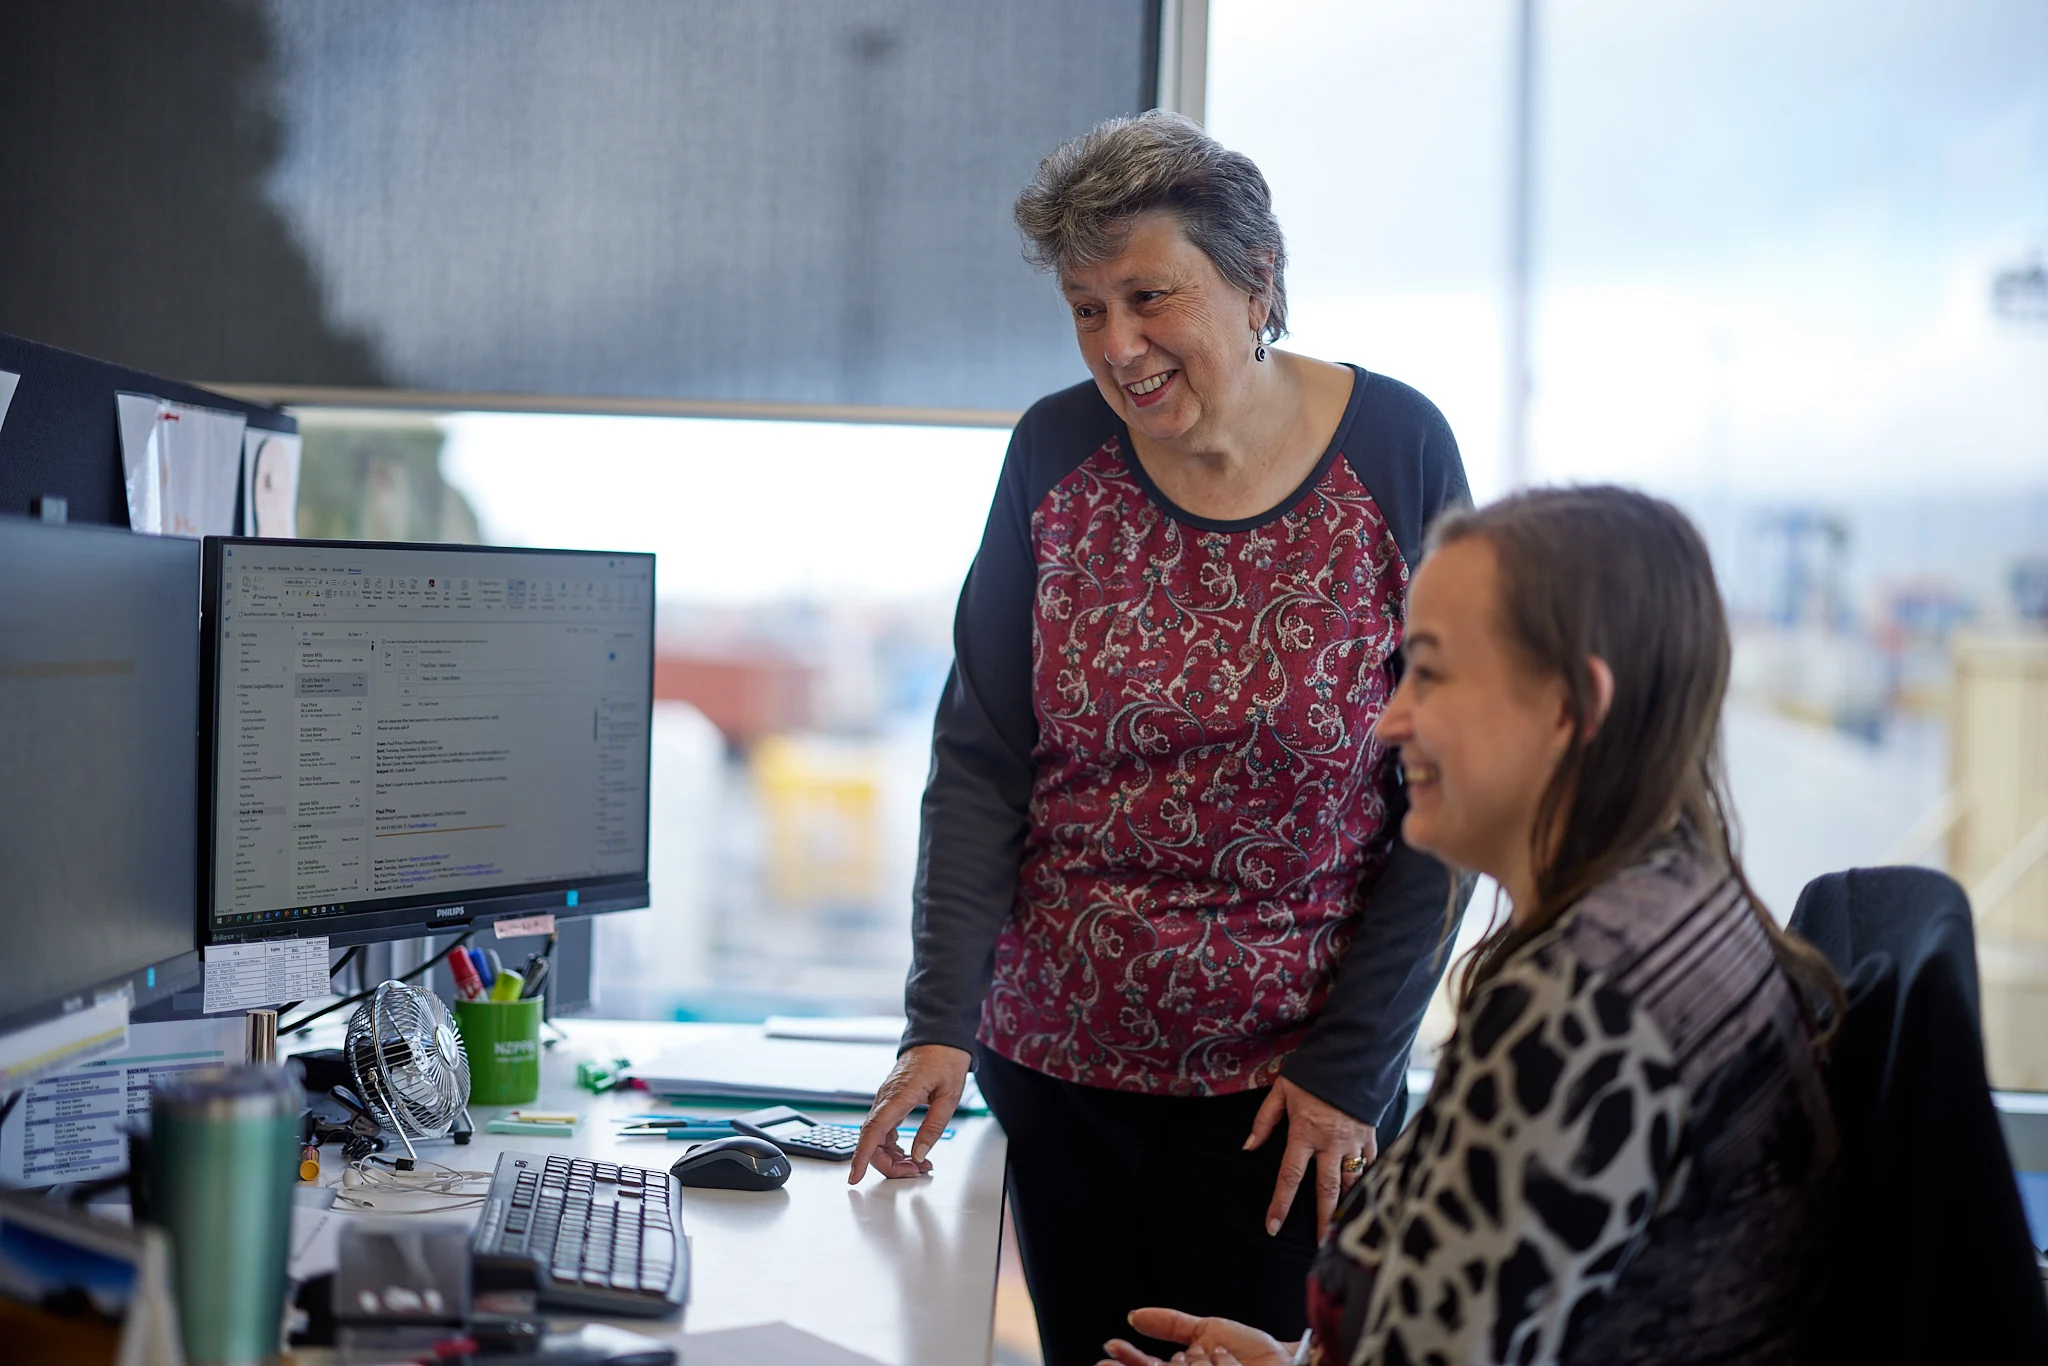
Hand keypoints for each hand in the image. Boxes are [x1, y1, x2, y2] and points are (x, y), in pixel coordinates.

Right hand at [848, 1044, 970, 1181]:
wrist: (939, 1038)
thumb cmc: (945, 1059)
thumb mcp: (949, 1096)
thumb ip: (933, 1127)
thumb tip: (919, 1154)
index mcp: (898, 1095)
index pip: (872, 1131)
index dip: (861, 1156)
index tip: (854, 1176)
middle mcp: (885, 1098)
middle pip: (873, 1141)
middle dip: (889, 1164)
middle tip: (916, 1171)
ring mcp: (886, 1100)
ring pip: (877, 1138)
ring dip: (893, 1157)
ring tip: (919, 1165)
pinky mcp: (890, 1103)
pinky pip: (884, 1131)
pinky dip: (894, 1147)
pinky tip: (911, 1154)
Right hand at [1098, 1308, 1295, 1365]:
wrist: (1287, 1361)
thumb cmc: (1249, 1352)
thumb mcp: (1205, 1330)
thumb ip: (1169, 1323)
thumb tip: (1134, 1316)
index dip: (1126, 1360)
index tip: (1110, 1347)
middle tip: (1104, 1364)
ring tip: (1196, 1358)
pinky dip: (1210, 1363)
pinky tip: (1216, 1356)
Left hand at [1245, 1077, 1375, 1241]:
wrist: (1352, 1053)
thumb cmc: (1313, 1071)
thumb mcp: (1282, 1090)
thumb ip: (1265, 1120)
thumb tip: (1249, 1147)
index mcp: (1305, 1133)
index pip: (1289, 1177)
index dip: (1280, 1204)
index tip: (1273, 1227)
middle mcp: (1331, 1143)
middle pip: (1327, 1190)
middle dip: (1323, 1220)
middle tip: (1321, 1245)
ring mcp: (1354, 1141)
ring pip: (1352, 1181)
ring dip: (1347, 1205)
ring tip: (1343, 1228)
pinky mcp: (1371, 1135)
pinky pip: (1370, 1164)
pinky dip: (1368, 1179)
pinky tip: (1365, 1194)